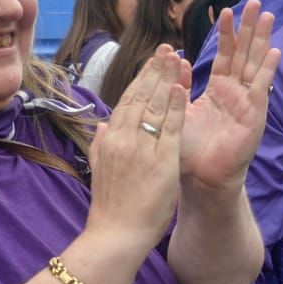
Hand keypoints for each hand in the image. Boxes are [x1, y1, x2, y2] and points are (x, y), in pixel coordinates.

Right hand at [86, 48, 184, 254]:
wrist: (115, 235)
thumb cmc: (110, 208)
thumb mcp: (99, 170)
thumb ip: (101, 146)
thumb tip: (102, 126)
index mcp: (110, 139)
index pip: (128, 100)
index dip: (142, 78)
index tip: (152, 61)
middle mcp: (123, 138)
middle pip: (141, 96)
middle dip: (155, 70)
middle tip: (168, 48)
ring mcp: (141, 148)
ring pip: (155, 105)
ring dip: (166, 78)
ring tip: (178, 57)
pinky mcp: (160, 160)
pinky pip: (169, 127)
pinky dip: (175, 106)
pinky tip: (182, 87)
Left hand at [180, 1, 278, 192]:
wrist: (200, 178)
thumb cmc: (190, 150)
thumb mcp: (178, 110)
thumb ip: (178, 84)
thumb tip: (175, 58)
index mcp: (218, 90)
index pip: (224, 55)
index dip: (226, 33)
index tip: (224, 10)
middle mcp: (236, 93)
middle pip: (245, 53)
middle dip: (249, 27)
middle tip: (255, 1)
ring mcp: (247, 102)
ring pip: (255, 63)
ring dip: (261, 39)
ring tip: (267, 15)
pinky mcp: (254, 114)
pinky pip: (261, 87)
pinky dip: (268, 69)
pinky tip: (275, 50)